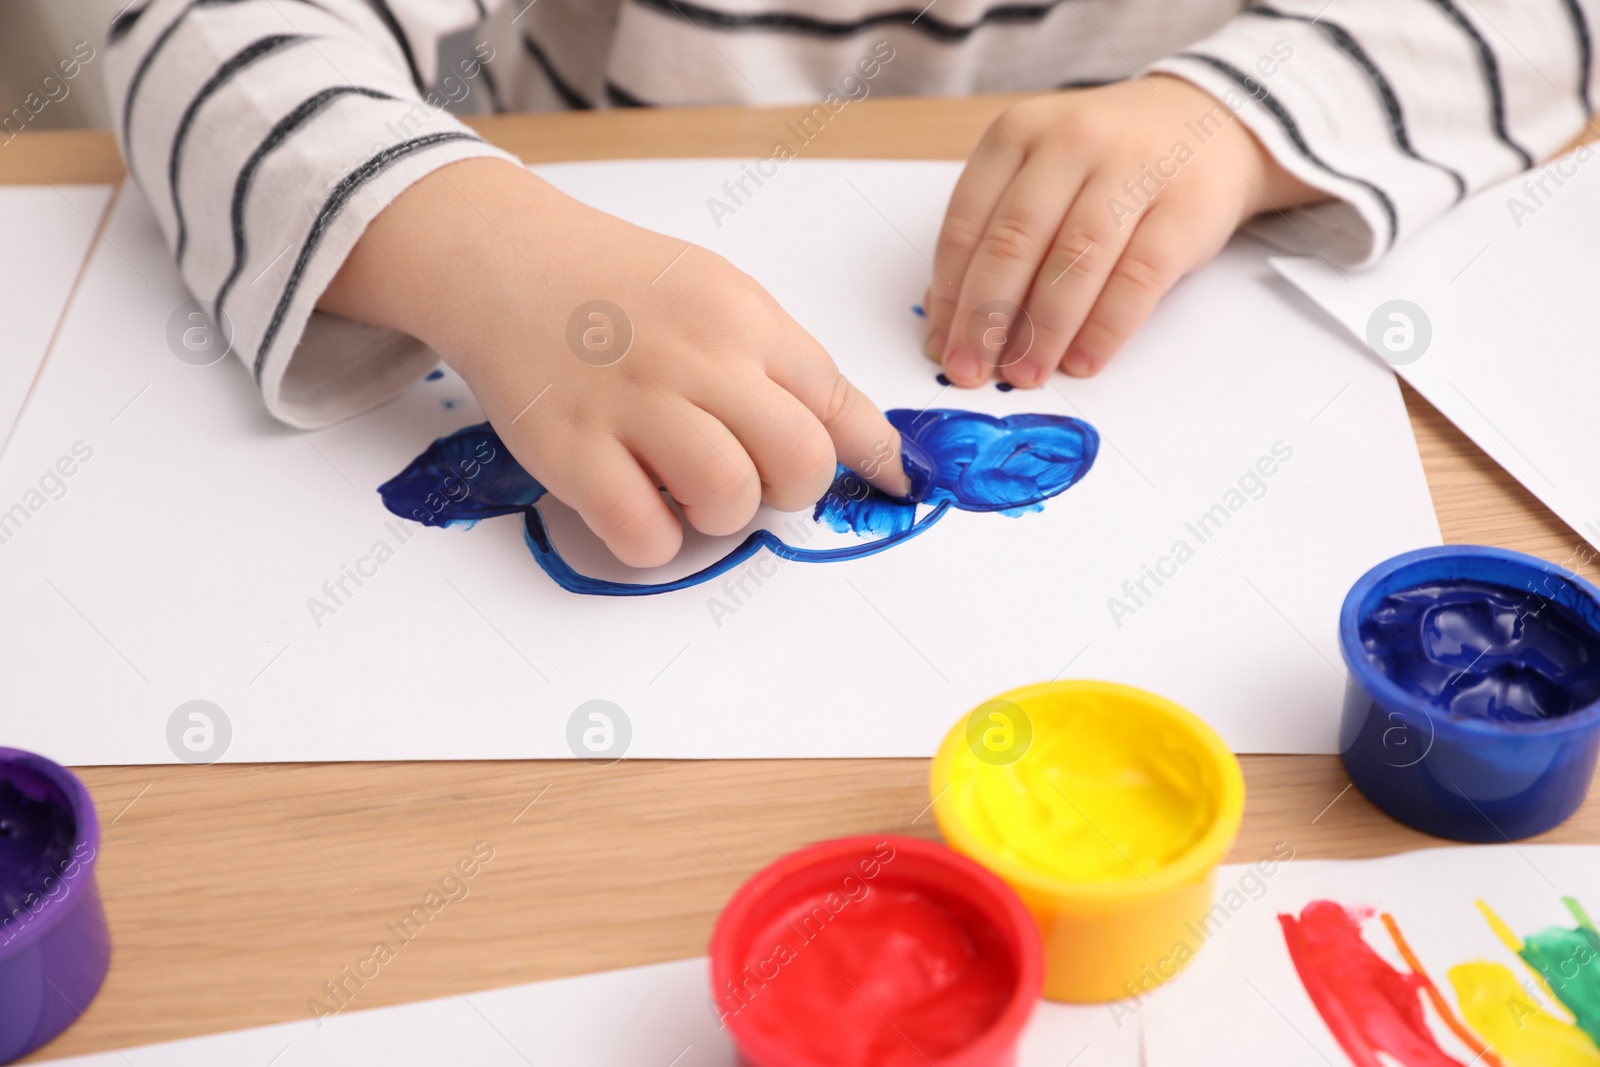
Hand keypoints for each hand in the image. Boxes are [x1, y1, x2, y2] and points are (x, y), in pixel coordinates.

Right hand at [321, 158, 911, 567]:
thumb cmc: (618, 287)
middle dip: (790, 490)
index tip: (896, 485)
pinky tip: (640, 507)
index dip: (874, 455)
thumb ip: (779, 362)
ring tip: (688, 488)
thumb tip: (857, 438)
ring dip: (722, 516)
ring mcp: (631, 403)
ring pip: (730, 501)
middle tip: (754, 479)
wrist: (502, 259)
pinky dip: (655, 541)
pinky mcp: (570, 449)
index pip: (837, 400)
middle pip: (800, 463)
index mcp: (743, 317)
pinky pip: (646, 534)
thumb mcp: (716, 294)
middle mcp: (697, 357)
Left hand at [925, 76, 1322, 386]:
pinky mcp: (1184, 207)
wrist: (1208, 123)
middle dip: (987, 319)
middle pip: (1014, 243)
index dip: (950, 295)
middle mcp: (1071, 142)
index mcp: (1017, 133)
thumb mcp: (1040, 174)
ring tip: (1025, 374)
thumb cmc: (1105, 165)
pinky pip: (1137, 277)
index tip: (942, 347)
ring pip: (1074, 260)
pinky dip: (1105, 328)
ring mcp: (1133, 168)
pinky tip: (1082, 361)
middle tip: (972, 371)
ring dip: (1043, 331)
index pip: (967, 223)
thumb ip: (995, 231)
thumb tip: (948, 316)